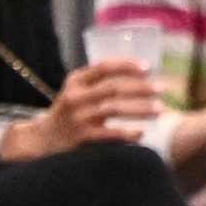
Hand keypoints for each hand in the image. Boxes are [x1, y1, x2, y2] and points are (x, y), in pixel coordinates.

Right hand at [14, 61, 160, 158]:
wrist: (44, 139)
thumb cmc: (69, 112)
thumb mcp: (76, 91)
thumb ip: (98, 82)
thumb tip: (139, 74)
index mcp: (75, 80)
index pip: (103, 67)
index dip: (127, 65)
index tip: (148, 68)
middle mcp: (75, 96)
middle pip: (113, 88)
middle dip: (141, 88)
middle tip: (162, 89)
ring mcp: (78, 117)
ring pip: (114, 109)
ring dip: (140, 109)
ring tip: (160, 110)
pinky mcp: (81, 137)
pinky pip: (109, 134)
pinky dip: (127, 133)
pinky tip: (142, 133)